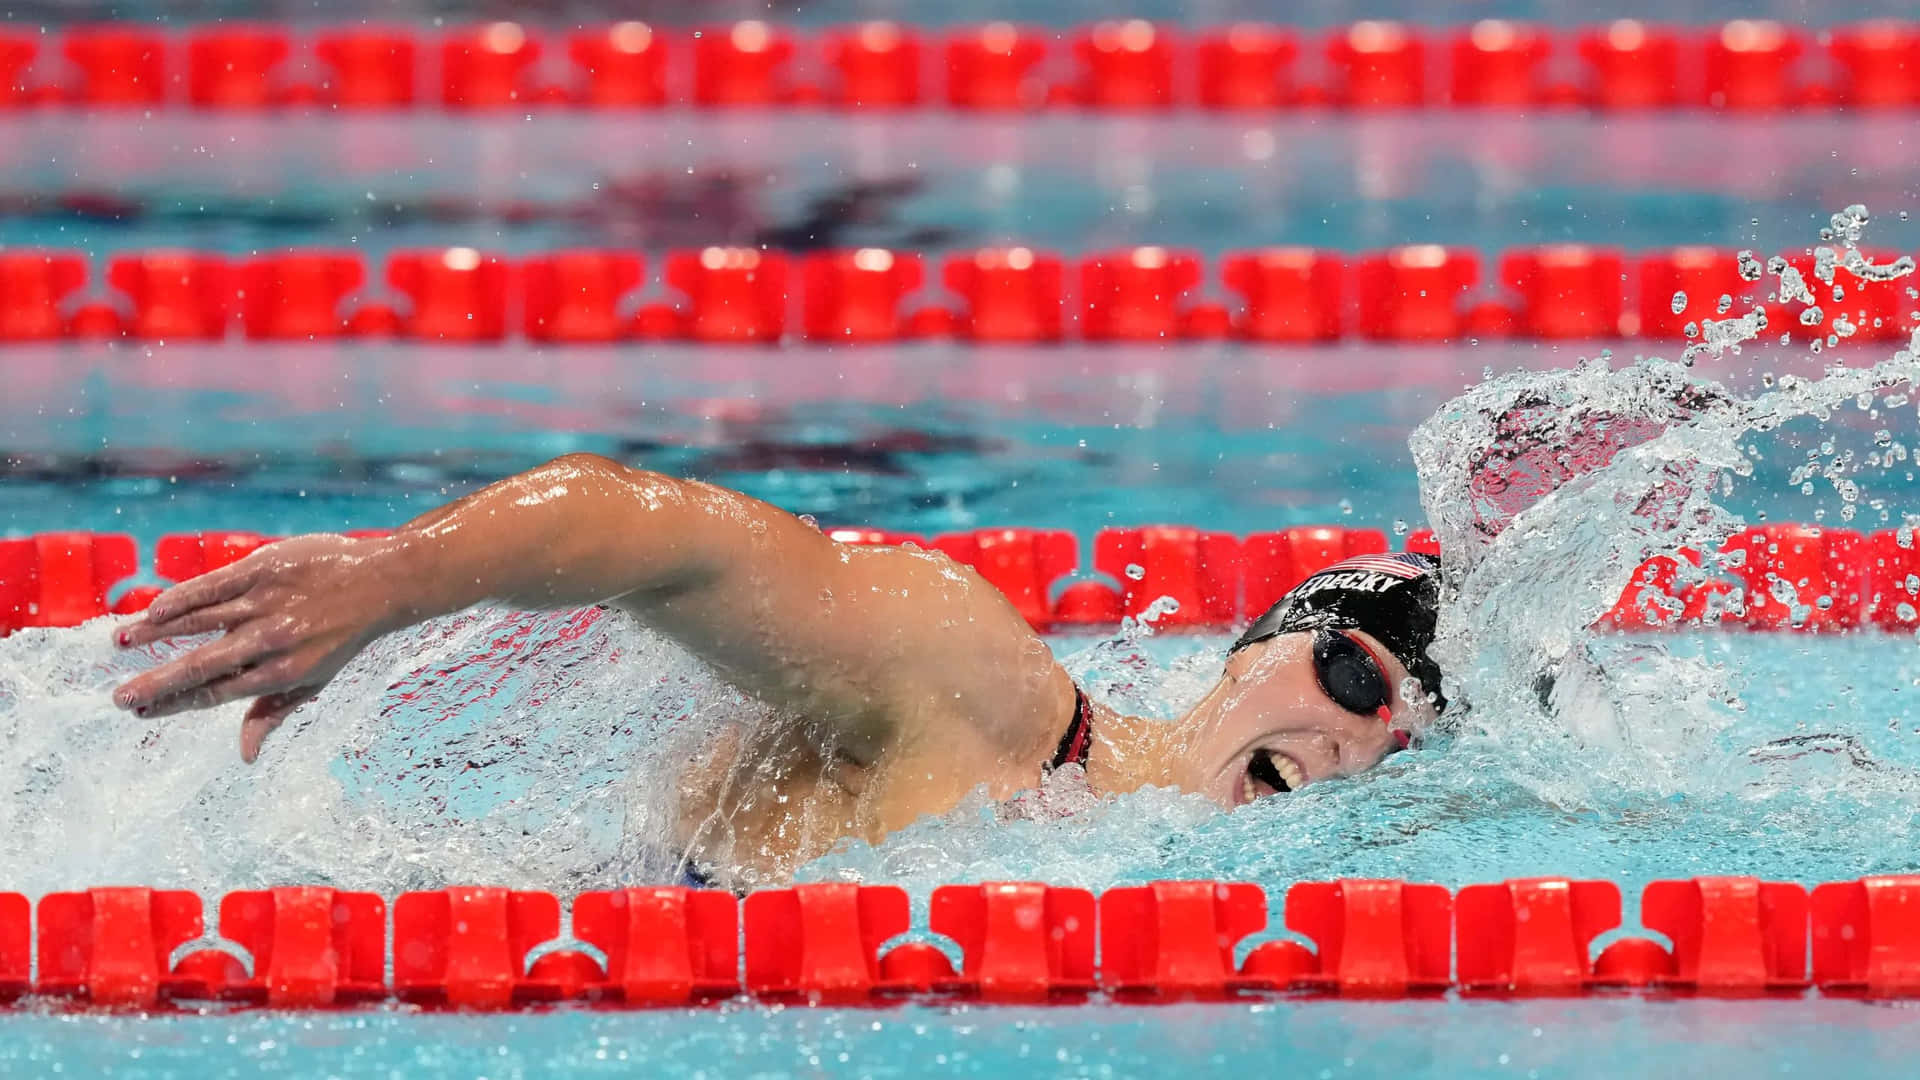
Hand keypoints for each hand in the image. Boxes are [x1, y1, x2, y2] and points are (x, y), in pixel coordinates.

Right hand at [112, 533, 405, 761]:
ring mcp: (266, 603)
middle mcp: (272, 640)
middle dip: (158, 683)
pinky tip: (154, 609)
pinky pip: (214, 584)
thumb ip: (273, 714)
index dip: (177, 704)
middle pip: (204, 665)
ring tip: (121, 641)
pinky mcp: (264, 568)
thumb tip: (245, 757)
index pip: (218, 694)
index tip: (141, 712)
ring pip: (201, 620)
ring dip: (157, 632)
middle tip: (118, 697)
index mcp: (283, 673)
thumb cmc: (341, 637)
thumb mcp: (315, 682)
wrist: (381, 583)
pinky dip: (182, 597)